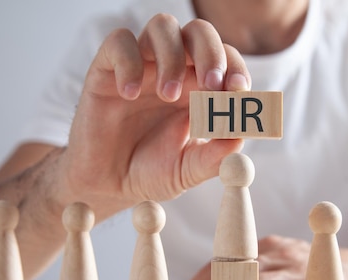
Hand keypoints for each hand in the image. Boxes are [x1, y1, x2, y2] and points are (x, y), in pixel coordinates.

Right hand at [52, 15, 250, 218]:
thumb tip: (240, 137)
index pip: (227, 60)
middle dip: (211, 53)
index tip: (239, 90)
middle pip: (199, 33)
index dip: (236, 68)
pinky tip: (129, 94)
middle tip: (212, 84)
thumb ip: (214, 157)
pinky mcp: (107, 69)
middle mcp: (175, 69)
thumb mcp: (188, 170)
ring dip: (173, 56)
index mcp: (201, 89)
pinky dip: (129, 62)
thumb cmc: (152, 172)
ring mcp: (142, 65)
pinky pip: (119, 42)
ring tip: (169, 95)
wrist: (109, 185)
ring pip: (163, 26)